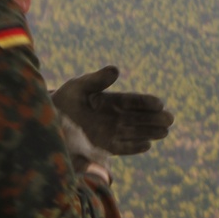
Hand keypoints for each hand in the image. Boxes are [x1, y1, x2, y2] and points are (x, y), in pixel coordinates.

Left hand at [52, 66, 173, 154]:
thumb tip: (116, 70)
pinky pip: (122, 147)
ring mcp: (110, 132)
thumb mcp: (79, 86)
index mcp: (110, 100)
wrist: (48, 120)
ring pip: (134, 132)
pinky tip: (147, 145)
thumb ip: (97, 80)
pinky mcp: (104, 147)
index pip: (132, 101)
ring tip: (165, 132)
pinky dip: (134, 147)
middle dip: (154, 119)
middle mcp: (114, 117)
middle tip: (170, 119)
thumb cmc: (64, 100)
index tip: (159, 102)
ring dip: (149, 132)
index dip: (146, 102)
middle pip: (138, 118)